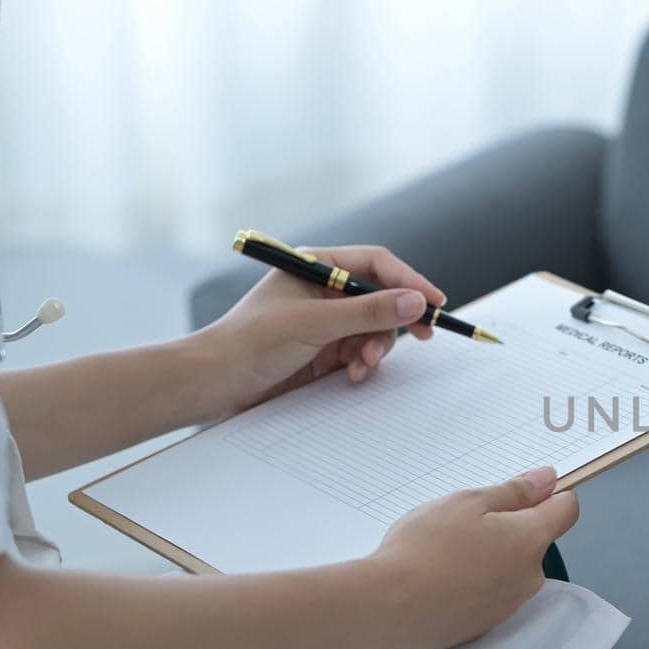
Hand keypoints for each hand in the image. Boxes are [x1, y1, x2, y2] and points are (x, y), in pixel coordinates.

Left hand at [193, 245, 447, 417]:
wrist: (214, 383)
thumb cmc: (249, 342)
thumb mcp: (314, 323)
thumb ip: (367, 312)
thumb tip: (415, 302)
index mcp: (316, 267)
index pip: (376, 264)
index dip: (409, 280)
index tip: (434, 302)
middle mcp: (323, 291)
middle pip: (381, 297)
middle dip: (395, 321)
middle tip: (423, 335)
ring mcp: (326, 322)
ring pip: (375, 329)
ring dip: (376, 347)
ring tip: (362, 364)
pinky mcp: (325, 351)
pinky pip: (362, 351)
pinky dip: (364, 363)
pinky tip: (352, 375)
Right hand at [366, 466, 579, 648]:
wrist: (388, 608)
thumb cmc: (426, 547)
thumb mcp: (468, 502)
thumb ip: (514, 491)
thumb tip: (548, 480)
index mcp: (531, 541)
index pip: (566, 510)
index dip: (549, 494)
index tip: (522, 489)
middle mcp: (530, 577)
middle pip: (533, 540)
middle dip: (508, 526)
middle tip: (464, 521)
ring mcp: (508, 606)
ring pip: (509, 567)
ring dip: (489, 555)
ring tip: (445, 552)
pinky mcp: (484, 626)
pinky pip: (489, 593)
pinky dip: (473, 582)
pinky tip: (441, 578)